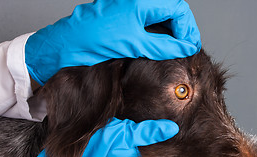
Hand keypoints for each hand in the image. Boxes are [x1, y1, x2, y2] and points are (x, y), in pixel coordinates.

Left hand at [25, 0, 200, 84]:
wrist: (66, 46)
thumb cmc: (92, 40)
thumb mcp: (134, 44)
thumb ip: (164, 46)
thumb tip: (187, 48)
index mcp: (140, 1)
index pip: (178, 8)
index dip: (188, 28)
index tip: (191, 46)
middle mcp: (137, 1)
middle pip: (171, 11)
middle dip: (182, 30)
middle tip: (186, 49)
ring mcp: (130, 10)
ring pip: (161, 18)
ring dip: (171, 34)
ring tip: (176, 51)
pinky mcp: (125, 20)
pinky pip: (149, 24)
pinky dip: (158, 36)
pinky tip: (160, 48)